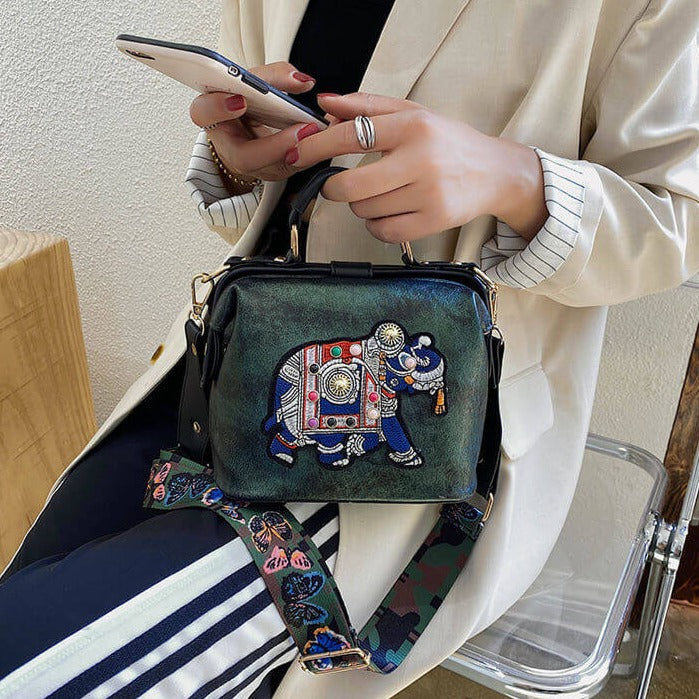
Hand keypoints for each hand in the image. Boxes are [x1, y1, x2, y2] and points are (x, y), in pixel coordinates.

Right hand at [189, 62, 322, 185]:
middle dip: (273, 145)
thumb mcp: (252, 82)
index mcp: (213, 116)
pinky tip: (320, 140)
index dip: (218, 108)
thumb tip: (302, 80)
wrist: (248, 127)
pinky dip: (308, 154)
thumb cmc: (246, 102)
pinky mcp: (271, 172)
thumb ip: (272, 76)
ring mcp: (251, 166)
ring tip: (315, 133)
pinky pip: (290, 169)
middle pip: (244, 156)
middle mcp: (228, 147)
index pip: (203, 113)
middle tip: (301, 129)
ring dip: (296, 152)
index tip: (240, 100)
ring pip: (269, 169)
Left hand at [285, 93, 547, 242]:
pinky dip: (377, 225)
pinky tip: (389, 212)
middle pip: (351, 185)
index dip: (316, 146)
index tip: (296, 153)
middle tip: (338, 185)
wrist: (494, 173)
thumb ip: (368, 107)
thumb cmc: (448, 142)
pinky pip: (383, 231)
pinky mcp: (434, 221)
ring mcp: (428, 194)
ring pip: (365, 210)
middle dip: (335, 188)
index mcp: (413, 126)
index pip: (351, 134)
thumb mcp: (413, 114)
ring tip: (382, 194)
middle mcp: (421, 159)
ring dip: (362, 206)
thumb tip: (325, 104)